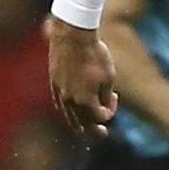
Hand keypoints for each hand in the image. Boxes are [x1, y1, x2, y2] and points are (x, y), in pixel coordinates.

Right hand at [45, 16, 117, 135]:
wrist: (72, 35)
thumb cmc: (94, 54)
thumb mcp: (108, 75)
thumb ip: (106, 95)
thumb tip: (103, 106)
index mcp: (85, 100)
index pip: (100, 116)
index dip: (111, 111)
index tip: (115, 96)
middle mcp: (70, 99)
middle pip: (82, 122)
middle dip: (93, 128)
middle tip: (102, 134)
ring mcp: (60, 91)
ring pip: (68, 114)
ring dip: (77, 122)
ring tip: (81, 129)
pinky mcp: (53, 81)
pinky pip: (60, 102)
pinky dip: (66, 110)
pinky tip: (69, 110)